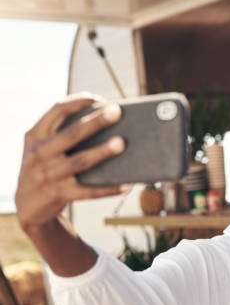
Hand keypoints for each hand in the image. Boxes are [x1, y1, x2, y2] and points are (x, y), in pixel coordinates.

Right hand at [15, 93, 127, 231]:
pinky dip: (109, 188)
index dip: (77, 102)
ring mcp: (49, 175)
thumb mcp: (42, 147)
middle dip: (96, 122)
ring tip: (122, 143)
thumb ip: (62, 134)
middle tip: (117, 112)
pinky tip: (127, 184)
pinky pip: (89, 191)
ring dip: (102, 151)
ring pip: (80, 161)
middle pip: (71, 134)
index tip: (98, 98)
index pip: (56, 111)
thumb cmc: (44, 167)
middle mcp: (39, 153)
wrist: (27, 206)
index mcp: (35, 136)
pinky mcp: (60, 195)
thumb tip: (106, 122)